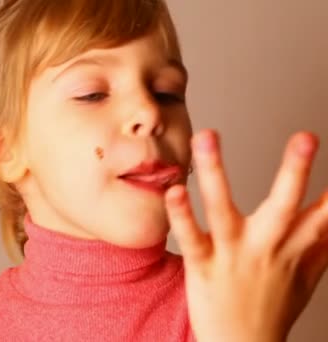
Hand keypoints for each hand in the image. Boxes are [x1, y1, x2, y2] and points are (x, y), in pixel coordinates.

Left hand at [165, 129, 327, 341]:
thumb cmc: (274, 306)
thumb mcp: (309, 273)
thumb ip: (323, 239)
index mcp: (295, 246)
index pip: (327, 211)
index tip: (326, 146)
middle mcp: (267, 247)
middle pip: (284, 205)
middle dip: (295, 171)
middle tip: (305, 137)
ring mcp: (233, 255)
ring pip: (223, 209)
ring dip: (214, 172)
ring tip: (208, 136)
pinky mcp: (202, 266)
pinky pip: (191, 237)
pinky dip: (181, 215)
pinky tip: (174, 191)